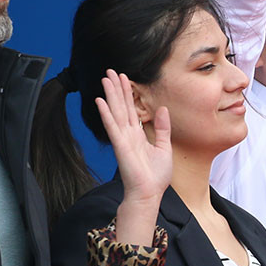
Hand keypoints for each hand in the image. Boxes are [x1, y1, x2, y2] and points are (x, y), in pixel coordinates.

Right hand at [95, 70, 172, 244]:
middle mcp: (128, 134)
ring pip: (115, 112)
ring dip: (110, 94)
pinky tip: (100, 100)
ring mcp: (122, 139)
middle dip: (116, 88)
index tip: (124, 77)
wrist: (149, 194)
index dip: (127, 93)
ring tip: (105, 78)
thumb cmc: (155, 176)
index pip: (131, 109)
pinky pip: (112, 126)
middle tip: (110, 71)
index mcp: (137, 135)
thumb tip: (163, 108)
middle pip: (121, 106)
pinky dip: (106, 114)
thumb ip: (162, 128)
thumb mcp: (164, 148)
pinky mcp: (120, 146)